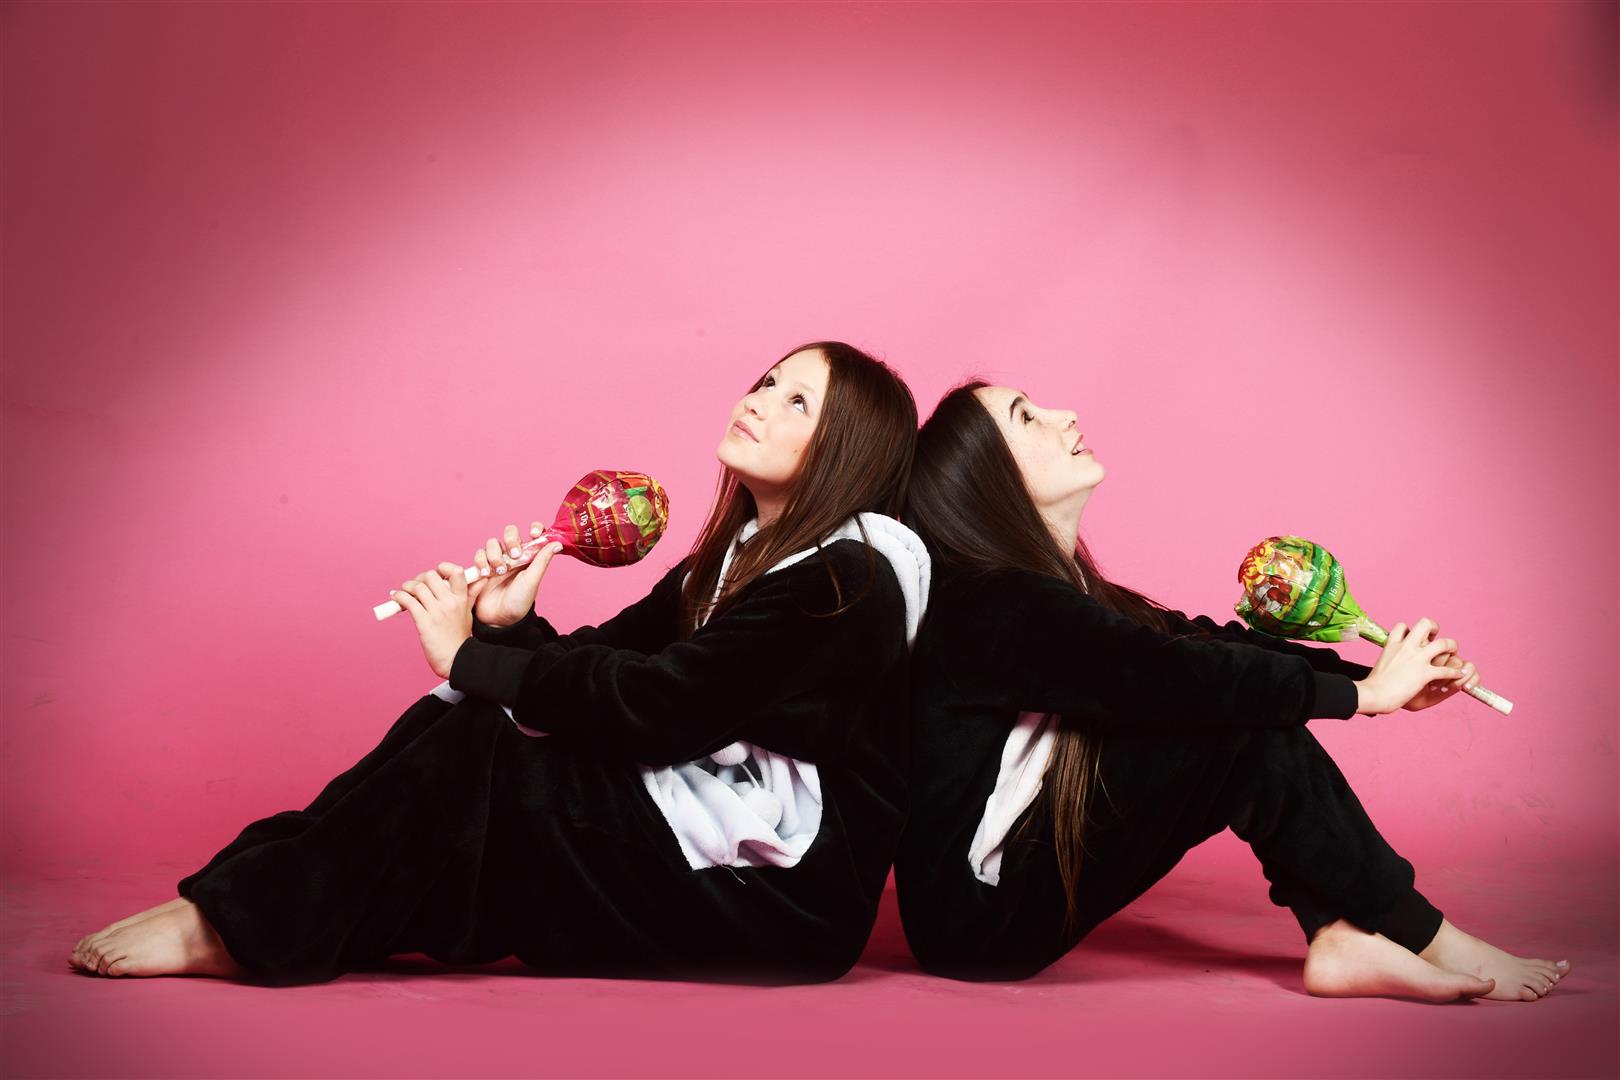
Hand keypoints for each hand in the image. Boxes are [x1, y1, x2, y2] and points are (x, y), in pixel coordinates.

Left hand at [391, 562, 474, 678]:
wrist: (455, 660)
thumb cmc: (459, 638)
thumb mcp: (468, 613)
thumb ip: (471, 595)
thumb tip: (481, 579)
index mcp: (461, 599)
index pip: (456, 572)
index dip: (444, 568)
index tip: (437, 573)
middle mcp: (450, 603)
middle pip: (431, 576)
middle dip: (419, 578)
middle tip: (415, 585)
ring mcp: (437, 612)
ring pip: (417, 587)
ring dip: (406, 587)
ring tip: (403, 591)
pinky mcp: (424, 622)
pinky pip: (408, 601)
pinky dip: (399, 597)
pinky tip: (396, 599)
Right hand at [467, 521, 565, 627]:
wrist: (499, 619)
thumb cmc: (519, 601)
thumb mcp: (532, 580)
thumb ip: (542, 561)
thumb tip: (558, 543)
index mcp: (529, 556)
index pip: (533, 533)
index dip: (534, 528)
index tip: (533, 533)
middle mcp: (513, 555)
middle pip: (510, 532)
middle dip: (510, 539)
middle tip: (514, 556)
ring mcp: (497, 559)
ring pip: (492, 542)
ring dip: (494, 554)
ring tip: (498, 571)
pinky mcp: (482, 566)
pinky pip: (479, 554)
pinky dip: (481, 561)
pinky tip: (486, 574)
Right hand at [1354, 617, 1467, 714]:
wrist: (1374, 694)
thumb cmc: (1373, 684)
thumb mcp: (1379, 664)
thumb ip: (1389, 658)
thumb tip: (1390, 663)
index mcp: (1393, 644)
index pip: (1403, 626)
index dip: (1411, 630)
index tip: (1415, 639)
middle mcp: (1406, 647)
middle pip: (1425, 624)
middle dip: (1435, 628)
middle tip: (1436, 638)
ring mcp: (1417, 659)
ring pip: (1443, 643)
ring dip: (1451, 647)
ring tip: (1453, 653)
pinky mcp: (1424, 674)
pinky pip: (1447, 670)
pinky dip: (1455, 672)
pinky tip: (1457, 675)